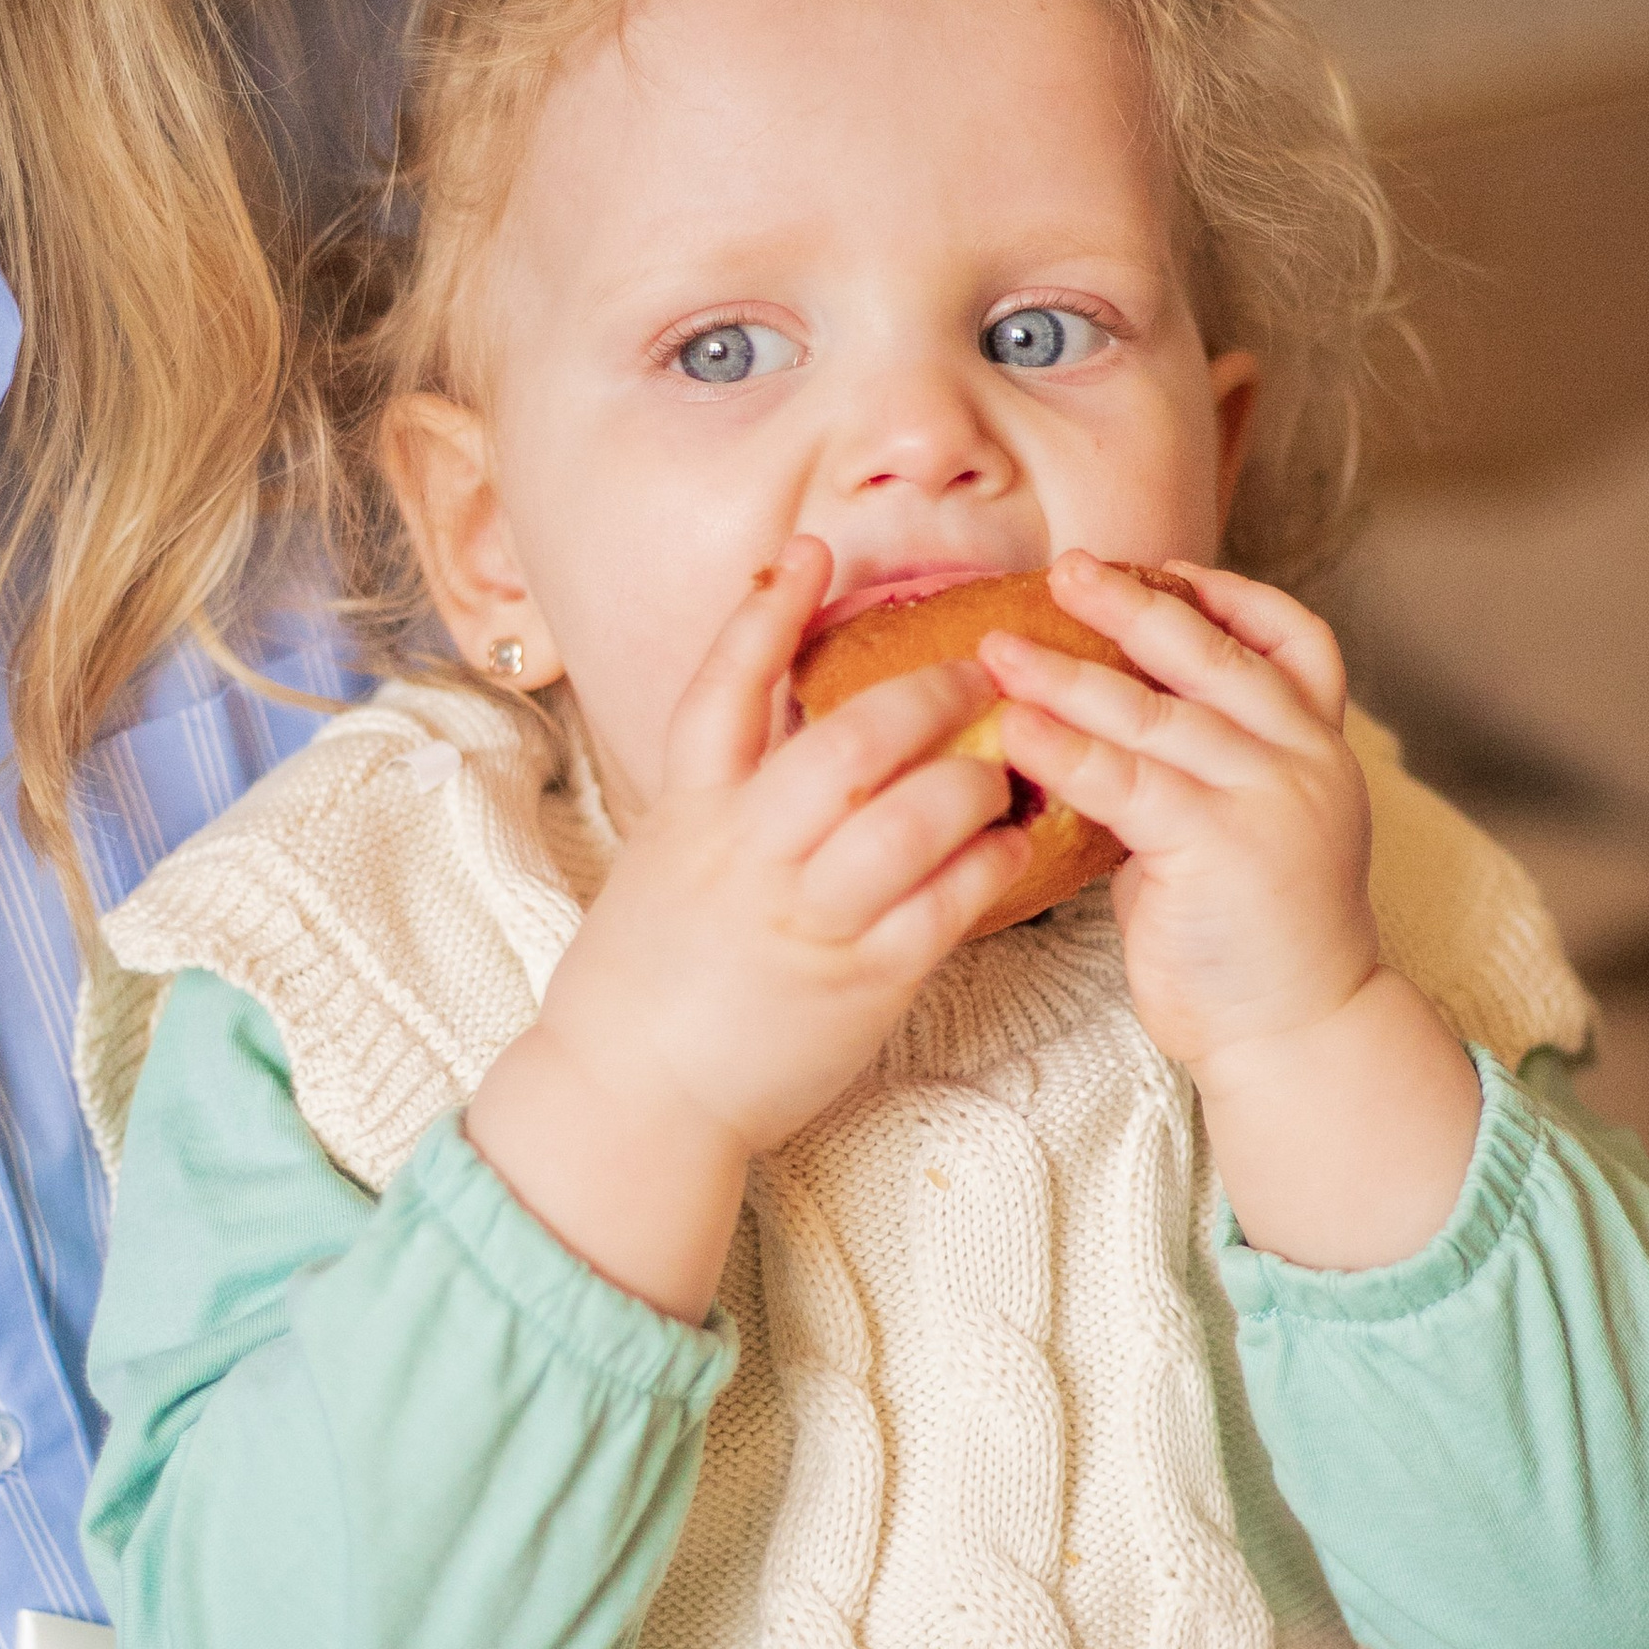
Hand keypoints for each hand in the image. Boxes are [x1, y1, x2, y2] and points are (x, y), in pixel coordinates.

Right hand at [465, 537, 1024, 1317]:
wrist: (632, 1097)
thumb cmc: (654, 976)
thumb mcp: (668, 857)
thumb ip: (725, 790)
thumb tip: (790, 712)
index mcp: (690, 814)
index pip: (724, 689)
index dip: (769, 613)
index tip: (812, 551)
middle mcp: (746, 854)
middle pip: (847, 741)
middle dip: (928, 695)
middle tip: (981, 673)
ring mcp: (803, 919)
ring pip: (907, 818)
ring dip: (973, 779)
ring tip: (1005, 768)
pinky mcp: (857, 983)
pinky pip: (943, 905)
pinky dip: (990, 864)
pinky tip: (1016, 843)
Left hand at [983, 552, 1481, 1268]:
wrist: (1298, 1033)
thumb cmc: (1251, 938)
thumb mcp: (1239, 827)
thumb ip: (1195, 769)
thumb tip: (1105, 717)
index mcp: (1319, 744)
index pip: (1293, 638)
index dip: (1227, 594)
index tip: (1160, 568)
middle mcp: (1306, 758)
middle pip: (1214, 654)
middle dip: (1133, 601)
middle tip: (1062, 569)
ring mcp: (1270, 798)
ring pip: (1158, 713)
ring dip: (1070, 672)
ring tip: (999, 647)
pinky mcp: (1223, 846)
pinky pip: (1128, 781)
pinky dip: (1066, 748)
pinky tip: (1015, 729)